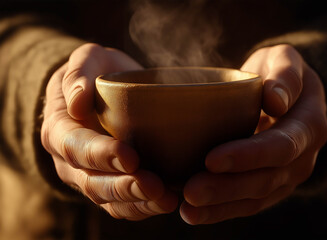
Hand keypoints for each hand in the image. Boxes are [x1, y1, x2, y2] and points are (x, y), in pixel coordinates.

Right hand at [41, 43, 177, 219]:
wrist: (99, 92)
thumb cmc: (96, 73)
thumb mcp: (87, 59)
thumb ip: (78, 72)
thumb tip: (78, 101)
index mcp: (59, 129)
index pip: (75, 146)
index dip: (100, 155)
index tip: (129, 157)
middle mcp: (70, 160)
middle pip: (92, 181)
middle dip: (124, 187)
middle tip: (155, 186)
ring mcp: (88, 175)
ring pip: (108, 199)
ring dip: (136, 202)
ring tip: (166, 200)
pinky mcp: (108, 182)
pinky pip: (121, 205)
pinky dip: (142, 207)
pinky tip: (166, 201)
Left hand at [180, 44, 326, 223]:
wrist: (282, 94)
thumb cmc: (277, 73)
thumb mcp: (284, 60)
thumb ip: (285, 74)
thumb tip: (277, 101)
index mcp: (309, 125)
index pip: (281, 145)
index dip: (248, 155)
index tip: (211, 159)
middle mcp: (302, 157)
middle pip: (266, 179)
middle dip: (227, 187)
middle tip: (191, 192)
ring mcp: (286, 175)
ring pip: (255, 197)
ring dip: (220, 206)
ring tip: (189, 210)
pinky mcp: (270, 185)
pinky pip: (248, 203)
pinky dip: (221, 210)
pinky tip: (194, 214)